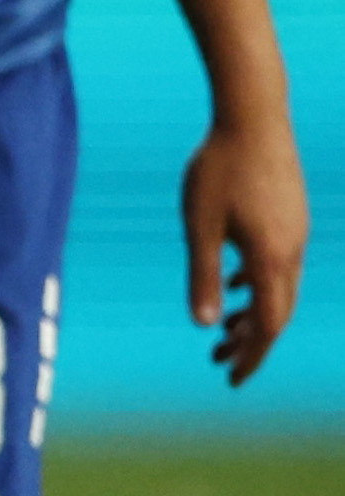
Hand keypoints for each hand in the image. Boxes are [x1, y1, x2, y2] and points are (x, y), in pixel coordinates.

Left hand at [187, 105, 306, 384]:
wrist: (254, 115)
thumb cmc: (218, 167)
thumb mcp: (199, 225)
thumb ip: (202, 275)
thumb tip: (205, 325)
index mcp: (271, 258)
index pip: (267, 325)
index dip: (251, 356)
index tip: (231, 380)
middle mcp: (292, 251)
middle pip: (277, 313)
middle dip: (249, 343)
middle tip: (219, 364)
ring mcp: (295, 232)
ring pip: (279, 288)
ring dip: (251, 313)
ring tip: (221, 333)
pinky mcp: (290, 216)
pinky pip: (278, 263)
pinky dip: (257, 283)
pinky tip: (233, 283)